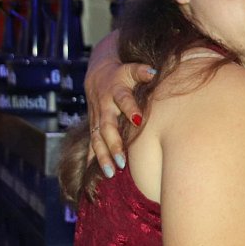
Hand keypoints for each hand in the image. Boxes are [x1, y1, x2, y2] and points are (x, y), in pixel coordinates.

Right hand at [84, 35, 152, 176]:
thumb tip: (153, 72)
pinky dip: (92, 160)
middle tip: (122, 161)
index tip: (138, 120)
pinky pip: (91, 145)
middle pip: (107, 126)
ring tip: (110, 173)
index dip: (130, 108)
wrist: (98, 75)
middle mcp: (104, 107)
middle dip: (113, 143)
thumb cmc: (122, 74)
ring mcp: (97, 118)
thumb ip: (142, 71)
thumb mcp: (131, 69)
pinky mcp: (93, 127)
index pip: (123, 99)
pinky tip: (95, 176)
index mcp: (116, 91)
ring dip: (102, 156)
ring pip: (97, 139)